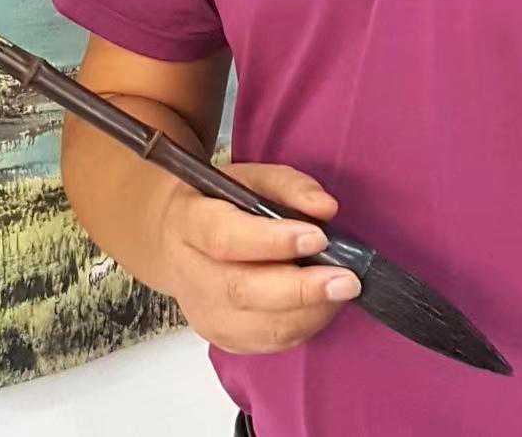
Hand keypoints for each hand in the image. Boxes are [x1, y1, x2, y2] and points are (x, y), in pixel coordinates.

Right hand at [158, 162, 360, 354]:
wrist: (175, 241)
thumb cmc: (220, 204)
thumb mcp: (250, 178)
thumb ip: (290, 186)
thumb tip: (325, 207)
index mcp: (191, 223)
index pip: (226, 238)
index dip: (273, 241)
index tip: (318, 237)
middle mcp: (191, 275)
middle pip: (242, 290)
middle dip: (301, 289)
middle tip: (346, 279)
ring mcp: (203, 312)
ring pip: (258, 325)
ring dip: (309, 312)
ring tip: (342, 291)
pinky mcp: (220, 337)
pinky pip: (266, 343)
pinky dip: (301, 327)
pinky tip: (322, 306)